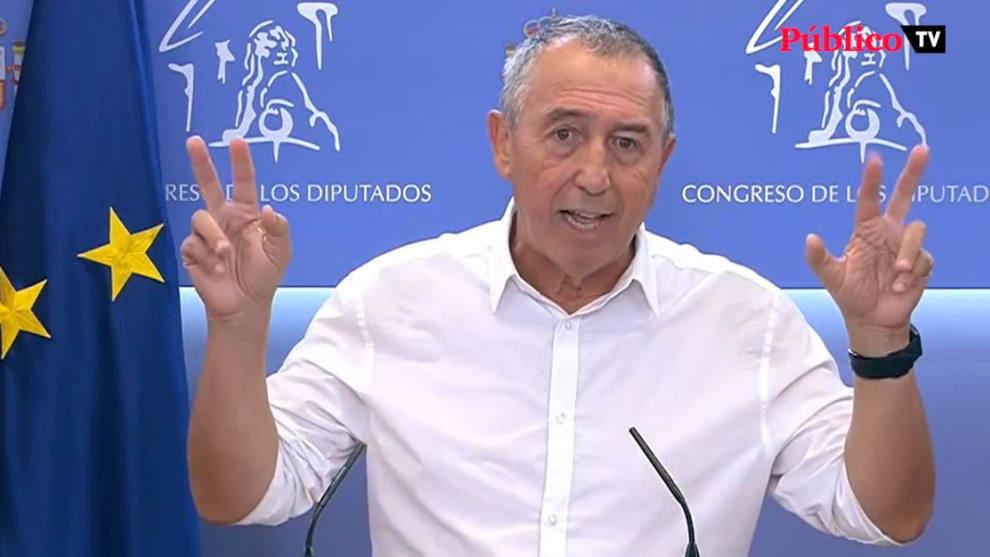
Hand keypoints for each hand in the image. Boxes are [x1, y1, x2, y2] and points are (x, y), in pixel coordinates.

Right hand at [180, 136, 291, 320]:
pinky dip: (205, 256)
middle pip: (209, 184)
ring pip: (200, 217)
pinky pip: (191, 242)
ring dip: (213, 236)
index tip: (237, 141)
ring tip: (224, 254)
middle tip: (194, 140)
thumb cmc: (264, 276)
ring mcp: (206, 233)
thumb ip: (279, 229)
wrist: (244, 305)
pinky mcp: (192, 250)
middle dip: (201, 162)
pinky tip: (215, 269)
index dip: (240, 162)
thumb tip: (268, 209)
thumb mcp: (280, 252)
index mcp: (246, 214)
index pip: (243, 183)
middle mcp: (224, 218)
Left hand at [805, 145, 932, 354]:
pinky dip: (910, 274)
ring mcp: (905, 246)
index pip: (869, 200)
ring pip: (915, 230)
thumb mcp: (831, 277)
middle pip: (903, 196)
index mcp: (866, 230)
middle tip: (922, 149)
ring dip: (906, 252)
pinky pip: (922, 258)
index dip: (872, 179)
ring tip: (896, 274)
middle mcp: (887, 232)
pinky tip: (899, 286)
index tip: (874, 158)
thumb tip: (809, 238)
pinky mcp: (921, 262)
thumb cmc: (851, 295)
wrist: (872, 320)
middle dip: (912, 173)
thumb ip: (819, 259)